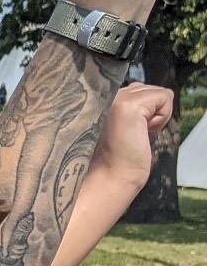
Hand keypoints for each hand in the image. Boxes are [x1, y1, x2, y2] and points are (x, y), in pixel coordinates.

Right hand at [87, 83, 172, 200]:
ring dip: (156, 115)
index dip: (142, 110)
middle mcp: (107, 93)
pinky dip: (162, 117)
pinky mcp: (129, 106)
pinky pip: (164, 98)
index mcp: (102, 97)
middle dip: (150, 111)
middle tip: (135, 133)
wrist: (111, 176)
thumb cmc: (119, 156)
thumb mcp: (124, 123)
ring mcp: (116, 97)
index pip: (137, 89)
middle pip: (149, 88)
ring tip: (138, 132)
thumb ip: (133, 105)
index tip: (130, 130)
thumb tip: (158, 96)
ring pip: (157, 92)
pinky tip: (146, 132)